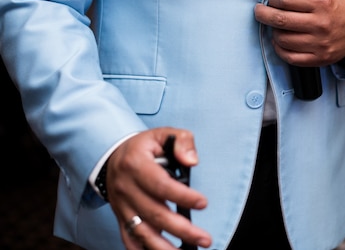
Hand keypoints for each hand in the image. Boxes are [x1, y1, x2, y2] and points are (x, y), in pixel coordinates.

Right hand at [105, 128, 211, 249]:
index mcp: (136, 165)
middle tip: (204, 238)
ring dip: (164, 247)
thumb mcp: (162, 134)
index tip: (203, 202)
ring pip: (142, 232)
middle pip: (155, 214)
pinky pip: (129, 238)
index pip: (161, 185)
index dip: (183, 196)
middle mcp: (126, 188)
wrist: (112, 156)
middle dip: (182, 229)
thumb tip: (192, 160)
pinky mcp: (121, 217)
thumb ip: (182, 142)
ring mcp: (122, 206)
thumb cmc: (143, 147)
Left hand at [254, 0, 344, 66]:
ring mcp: (319, 43)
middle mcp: (320, 23)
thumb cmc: (337, 10)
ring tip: (275, 27)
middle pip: (280, 20)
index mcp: (321, 3)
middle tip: (260, 11)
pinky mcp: (318, 58)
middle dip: (263, 14)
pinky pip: (290, 57)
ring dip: (273, 32)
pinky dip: (280, 49)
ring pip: (282, 39)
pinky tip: (280, 42)